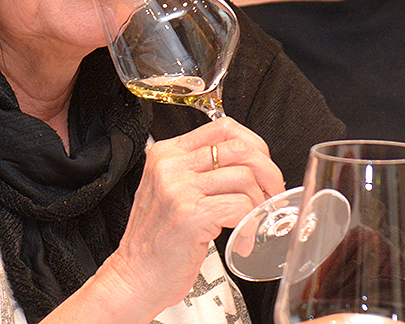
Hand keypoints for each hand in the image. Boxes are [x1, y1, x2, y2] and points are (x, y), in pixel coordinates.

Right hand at [101, 117, 283, 312]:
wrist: (133, 277)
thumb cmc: (156, 241)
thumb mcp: (171, 192)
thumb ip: (200, 172)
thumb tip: (250, 167)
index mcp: (168, 153)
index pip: (224, 127)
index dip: (254, 145)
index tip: (263, 166)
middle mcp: (171, 165)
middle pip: (239, 148)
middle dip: (268, 172)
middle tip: (272, 194)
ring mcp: (179, 188)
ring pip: (245, 178)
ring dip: (259, 204)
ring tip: (251, 223)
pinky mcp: (190, 214)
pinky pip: (239, 206)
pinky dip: (249, 225)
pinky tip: (241, 240)